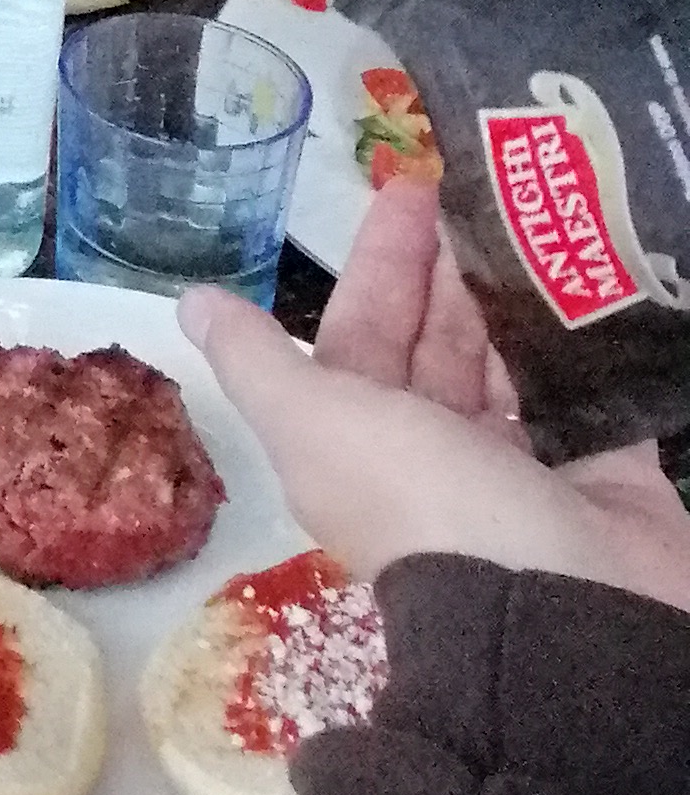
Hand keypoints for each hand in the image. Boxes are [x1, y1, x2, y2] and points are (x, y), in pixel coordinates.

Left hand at [181, 183, 689, 618]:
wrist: (562, 606)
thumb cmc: (427, 501)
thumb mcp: (318, 423)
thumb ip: (259, 362)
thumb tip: (191, 303)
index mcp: (360, 446)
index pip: (363, 336)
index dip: (380, 267)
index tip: (410, 192)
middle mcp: (436, 459)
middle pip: (438, 345)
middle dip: (448, 270)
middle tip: (474, 188)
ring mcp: (523, 470)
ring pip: (511, 363)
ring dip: (516, 297)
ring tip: (537, 222)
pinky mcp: (603, 474)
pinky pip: (587, 392)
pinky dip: (585, 343)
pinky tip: (592, 284)